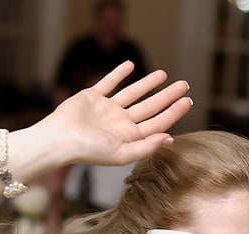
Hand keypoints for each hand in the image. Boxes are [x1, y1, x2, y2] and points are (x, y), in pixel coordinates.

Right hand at [45, 61, 191, 166]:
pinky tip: (131, 65)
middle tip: (184, 84)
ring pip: (133, 93)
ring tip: (164, 74)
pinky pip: (109, 83)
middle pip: (150, 107)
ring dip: (148, 84)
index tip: (188, 101)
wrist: (60, 139)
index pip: (158, 122)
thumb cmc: (89, 151)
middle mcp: (120, 123)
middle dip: (167, 96)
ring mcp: (107, 109)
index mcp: (129, 137)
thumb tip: (170, 137)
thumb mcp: (123, 154)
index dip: (174, 112)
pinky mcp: (92, 97)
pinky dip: (119, 74)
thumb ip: (147, 146)